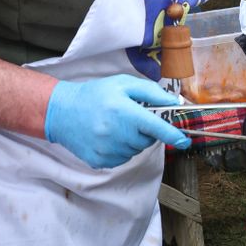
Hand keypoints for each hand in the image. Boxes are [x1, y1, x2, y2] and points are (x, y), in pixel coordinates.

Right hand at [44, 75, 191, 168]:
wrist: (61, 113)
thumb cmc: (95, 96)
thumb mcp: (123, 84)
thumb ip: (151, 92)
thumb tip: (174, 102)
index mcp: (124, 112)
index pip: (156, 127)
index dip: (173, 134)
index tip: (184, 141)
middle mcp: (116, 134)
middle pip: (148, 140)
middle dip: (146, 130)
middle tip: (131, 118)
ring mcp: (107, 150)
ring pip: (136, 150)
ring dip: (133, 140)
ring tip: (116, 126)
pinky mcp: (100, 161)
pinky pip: (123, 158)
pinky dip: (122, 149)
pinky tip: (109, 136)